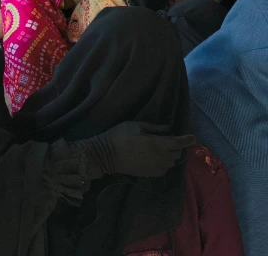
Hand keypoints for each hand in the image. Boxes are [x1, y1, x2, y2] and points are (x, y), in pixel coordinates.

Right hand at [72, 121, 194, 180]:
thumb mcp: (134, 125)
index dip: (188, 140)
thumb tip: (168, 128)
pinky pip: (163, 169)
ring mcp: (155, 167)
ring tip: (160, 150)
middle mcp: (160, 156)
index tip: (194, 138)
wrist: (106, 155)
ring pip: (171, 162)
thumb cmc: (119, 136)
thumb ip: (153, 127)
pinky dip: (163, 164)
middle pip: (177, 153)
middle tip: (167, 141)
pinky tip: (154, 159)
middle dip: (176, 147)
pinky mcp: (150, 174)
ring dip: (170, 156)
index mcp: (157, 143)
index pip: (179, 142)